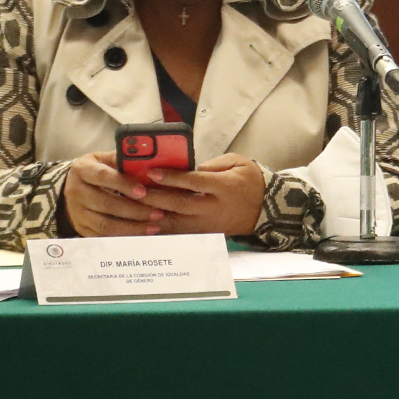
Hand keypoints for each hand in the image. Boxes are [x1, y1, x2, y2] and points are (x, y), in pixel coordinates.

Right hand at [63, 151, 163, 237]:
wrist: (72, 186)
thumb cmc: (97, 170)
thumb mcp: (104, 159)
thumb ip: (123, 160)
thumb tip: (148, 160)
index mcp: (82, 170)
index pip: (103, 176)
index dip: (123, 184)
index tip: (143, 191)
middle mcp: (75, 192)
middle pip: (106, 204)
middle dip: (134, 210)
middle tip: (157, 213)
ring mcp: (77, 212)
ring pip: (105, 224)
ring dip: (131, 227)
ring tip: (154, 226)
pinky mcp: (81, 228)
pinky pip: (103, 236)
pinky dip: (123, 236)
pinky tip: (141, 234)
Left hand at [131, 153, 267, 236]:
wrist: (266, 209)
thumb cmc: (249, 181)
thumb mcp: (237, 163)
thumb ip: (211, 165)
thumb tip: (186, 169)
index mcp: (224, 187)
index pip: (194, 181)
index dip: (172, 177)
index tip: (152, 171)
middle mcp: (214, 208)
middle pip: (179, 204)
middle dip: (155, 197)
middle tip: (134, 190)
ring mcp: (208, 225)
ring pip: (175, 223)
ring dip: (152, 217)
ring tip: (132, 208)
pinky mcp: (203, 235)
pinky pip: (178, 234)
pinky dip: (160, 231)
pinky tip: (143, 226)